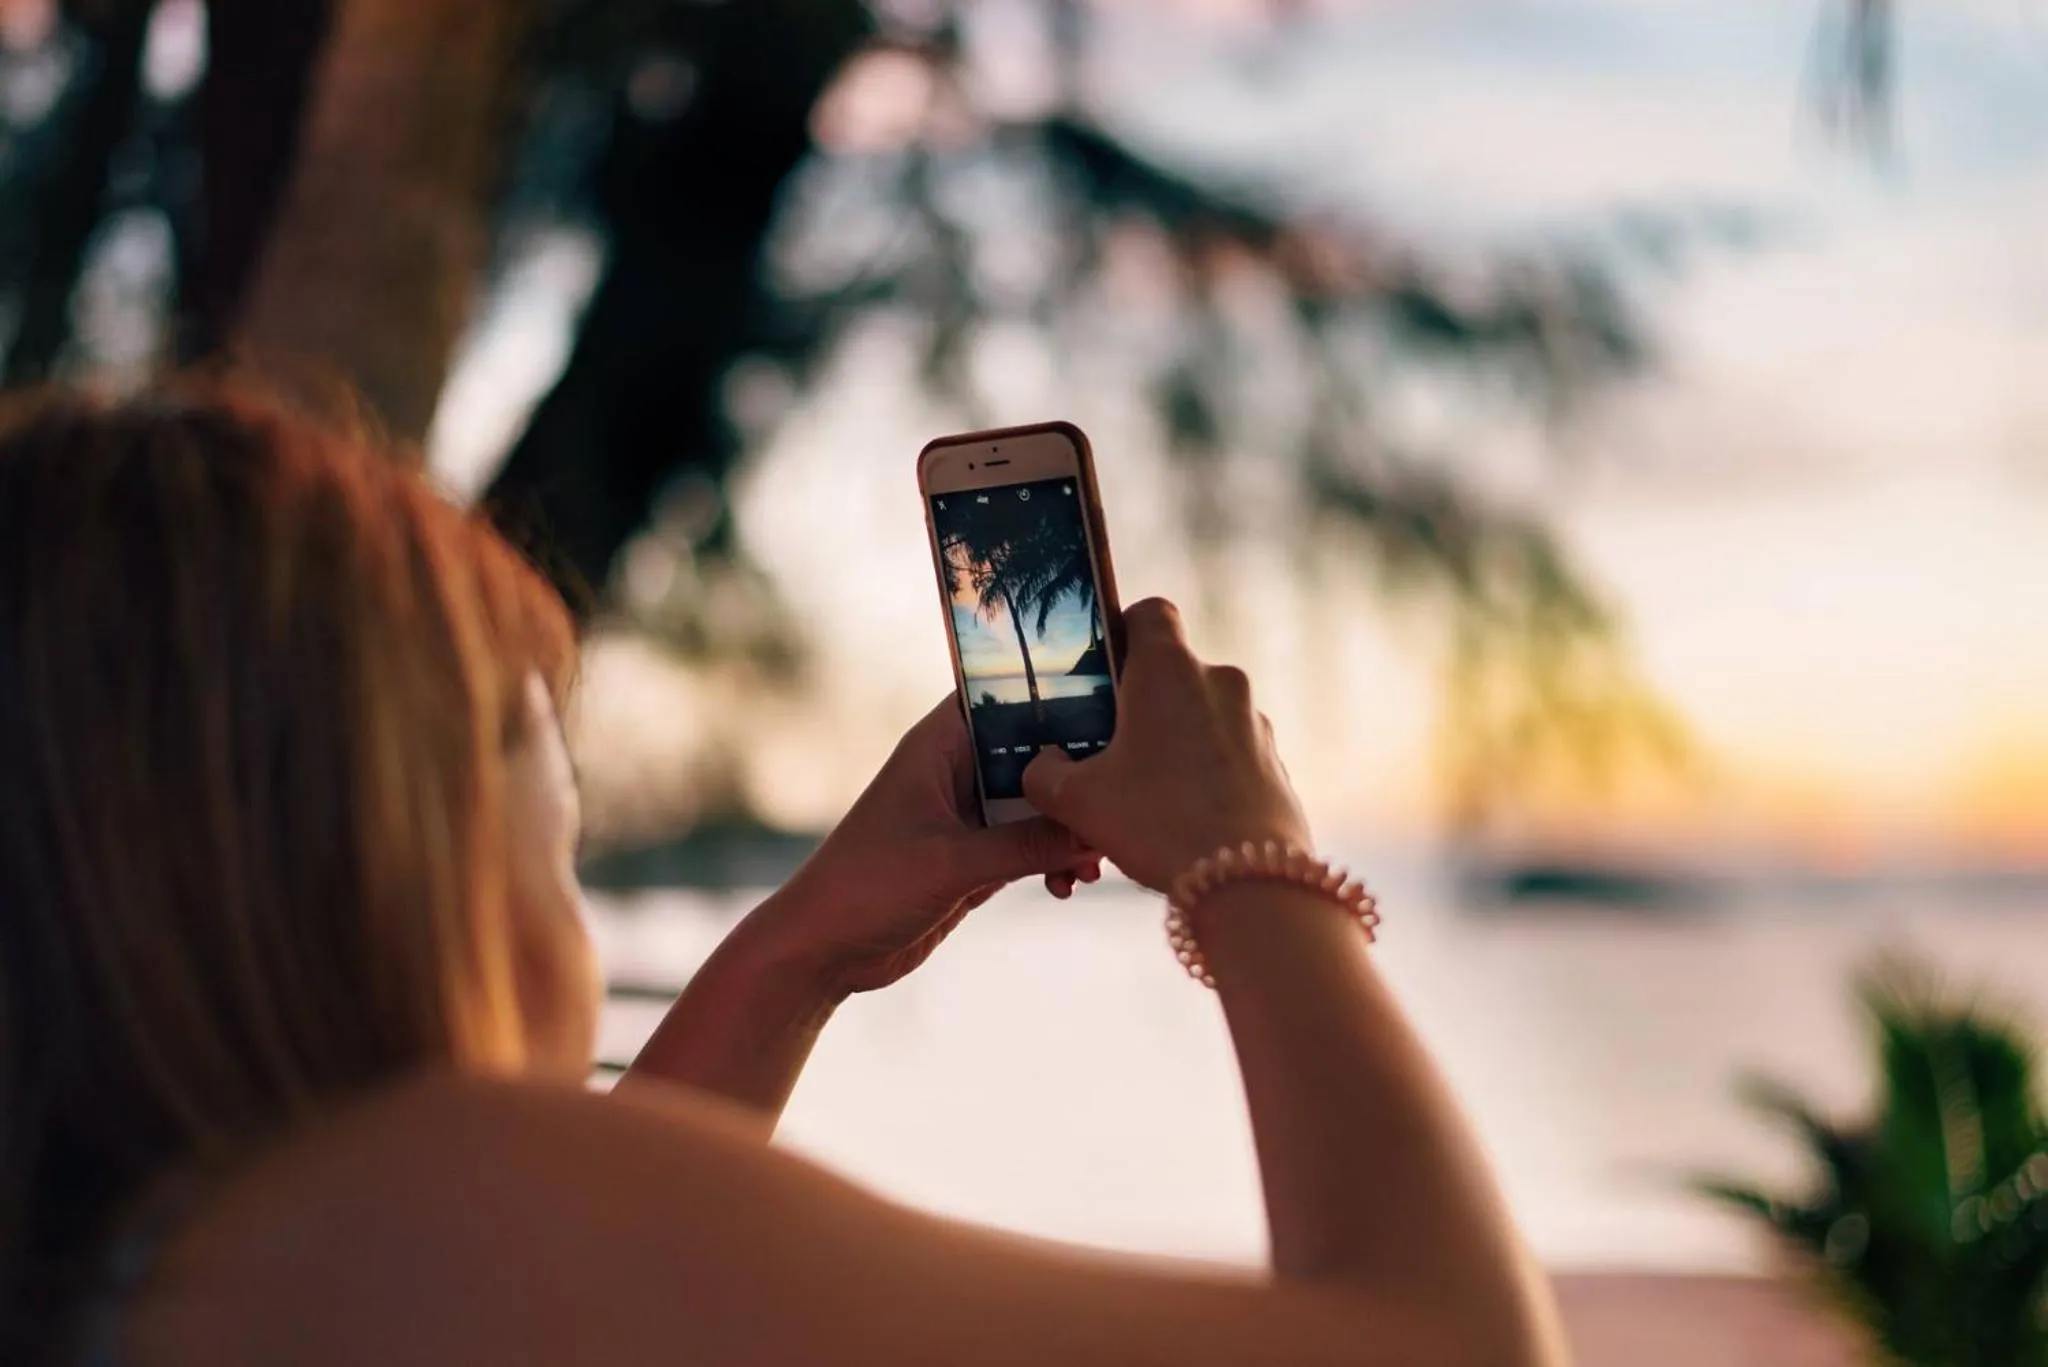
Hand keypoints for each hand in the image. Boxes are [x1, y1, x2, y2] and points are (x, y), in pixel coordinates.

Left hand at [742, 697, 1100, 997]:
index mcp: (940, 745)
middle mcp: (957, 770)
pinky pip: (1033, 847)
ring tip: (1095, 862)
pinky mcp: (976, 858)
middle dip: (1077, 778)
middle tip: (1119, 802)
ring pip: (1041, 805)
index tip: (1117, 706)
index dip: (1060, 693)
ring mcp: (969, 815)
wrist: (823, 952)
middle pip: (1036, 752)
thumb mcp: (953, 863)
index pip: (1008, 695)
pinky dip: (1055, 861)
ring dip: (1071, 829)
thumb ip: (1026, 845)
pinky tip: (1067, 885)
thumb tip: (1096, 830)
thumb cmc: (867, 887)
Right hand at [1021, 598, 1309, 892]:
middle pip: (1171, 675)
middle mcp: (1220, 683)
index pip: (1149, 613)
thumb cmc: (1158, 824)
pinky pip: (1227, 758)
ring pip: (1200, 721)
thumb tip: (1043, 767)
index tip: (1099, 670)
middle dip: (1137, 708)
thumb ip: (1045, 775)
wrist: (1248, 884)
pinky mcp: (1274, 766)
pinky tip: (1178, 823)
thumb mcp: (1077, 801)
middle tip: (1105, 751)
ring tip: (1139, 800)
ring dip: (1170, 748)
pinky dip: (1202, 779)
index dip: (1120, 630)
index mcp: (1170, 669)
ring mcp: (1254, 725)